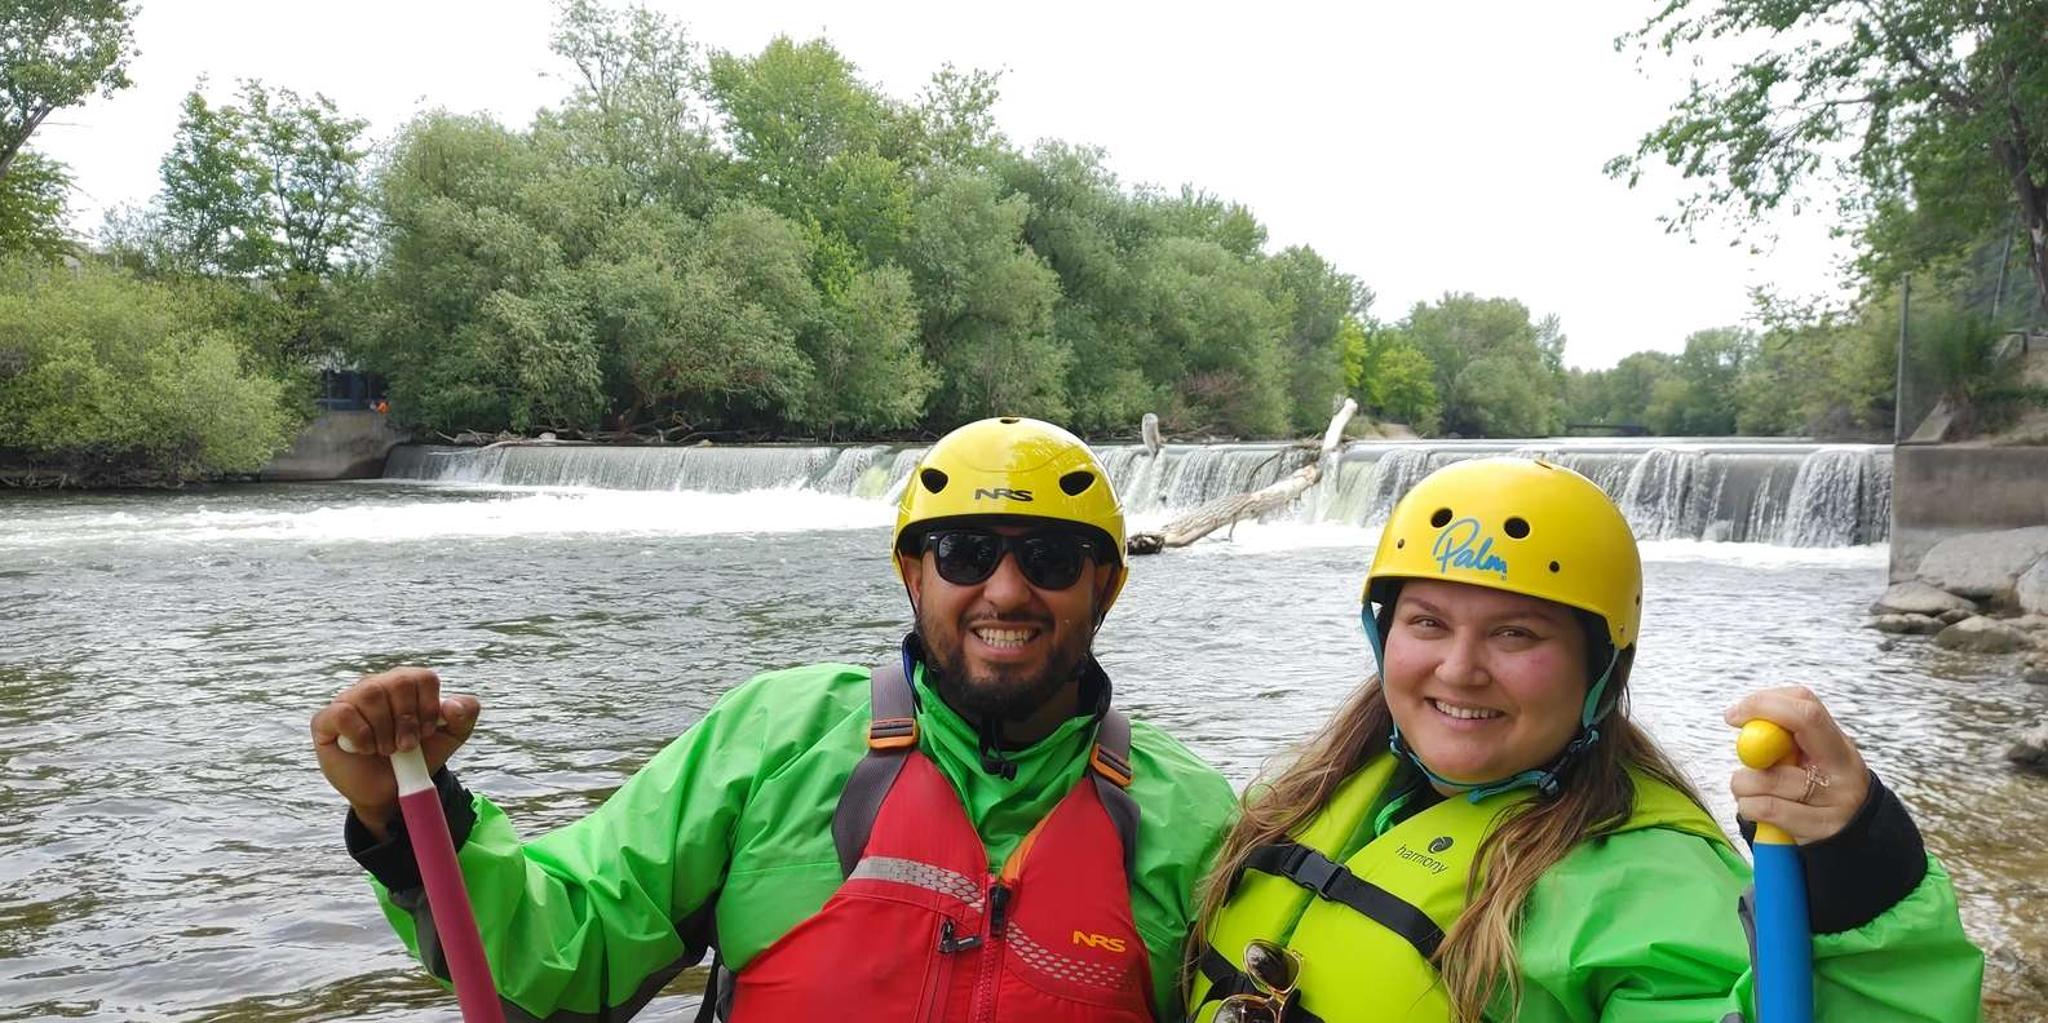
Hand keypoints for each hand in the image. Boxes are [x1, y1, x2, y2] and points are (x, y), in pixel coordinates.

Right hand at [311, 667, 479, 839]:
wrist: (388, 791)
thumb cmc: (417, 758)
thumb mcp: (450, 738)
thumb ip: (464, 716)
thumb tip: (452, 705)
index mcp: (408, 684)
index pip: (423, 677)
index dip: (428, 708)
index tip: (427, 733)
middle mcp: (378, 685)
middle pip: (398, 683)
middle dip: (407, 722)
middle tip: (405, 746)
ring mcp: (351, 699)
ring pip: (370, 694)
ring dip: (384, 731)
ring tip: (386, 749)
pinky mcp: (326, 719)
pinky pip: (342, 712)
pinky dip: (359, 735)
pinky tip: (364, 748)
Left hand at [1724, 686, 1870, 844]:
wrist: (1854, 837)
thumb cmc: (1818, 789)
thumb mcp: (1814, 758)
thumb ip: (1785, 737)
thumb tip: (1745, 720)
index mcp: (1839, 745)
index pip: (1806, 710)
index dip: (1764, 704)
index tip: (1734, 714)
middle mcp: (1842, 770)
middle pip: (1791, 735)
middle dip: (1754, 742)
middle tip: (1744, 757)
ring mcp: (1835, 801)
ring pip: (1766, 777)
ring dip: (1742, 783)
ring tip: (1751, 789)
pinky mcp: (1820, 830)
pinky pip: (1765, 808)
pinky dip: (1747, 806)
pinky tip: (1754, 808)